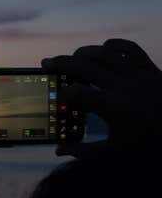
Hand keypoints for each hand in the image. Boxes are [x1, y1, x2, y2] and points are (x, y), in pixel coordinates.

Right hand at [42, 39, 161, 158]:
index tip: (56, 94)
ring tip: (71, 57)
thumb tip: (58, 150)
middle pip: (86, 67)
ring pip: (104, 53)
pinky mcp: (149, 68)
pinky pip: (129, 48)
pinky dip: (112, 45)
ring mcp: (139, 74)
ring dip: (83, 52)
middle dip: (62, 64)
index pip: (81, 94)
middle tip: (47, 62)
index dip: (64, 92)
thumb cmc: (148, 144)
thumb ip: (84, 152)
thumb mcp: (116, 152)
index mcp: (116, 108)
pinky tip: (101, 51)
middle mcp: (125, 86)